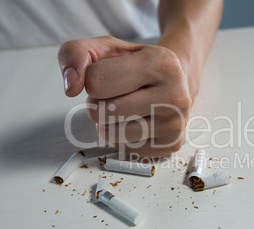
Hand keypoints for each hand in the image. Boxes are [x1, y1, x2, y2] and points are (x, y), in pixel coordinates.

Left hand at [58, 36, 194, 156]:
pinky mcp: (171, 145)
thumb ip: (76, 53)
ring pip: (112, 134)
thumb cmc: (136, 66)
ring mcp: (176, 124)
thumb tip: (71, 87)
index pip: (96, 81)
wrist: (174, 82)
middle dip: (98, 104)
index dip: (91, 80)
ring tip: (126, 108)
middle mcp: (176, 95)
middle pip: (103, 112)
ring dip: (108, 123)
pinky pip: (124, 148)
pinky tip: (138, 121)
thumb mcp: (106, 48)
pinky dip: (122, 137)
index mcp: (162, 64)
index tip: (109, 76)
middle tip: (115, 94)